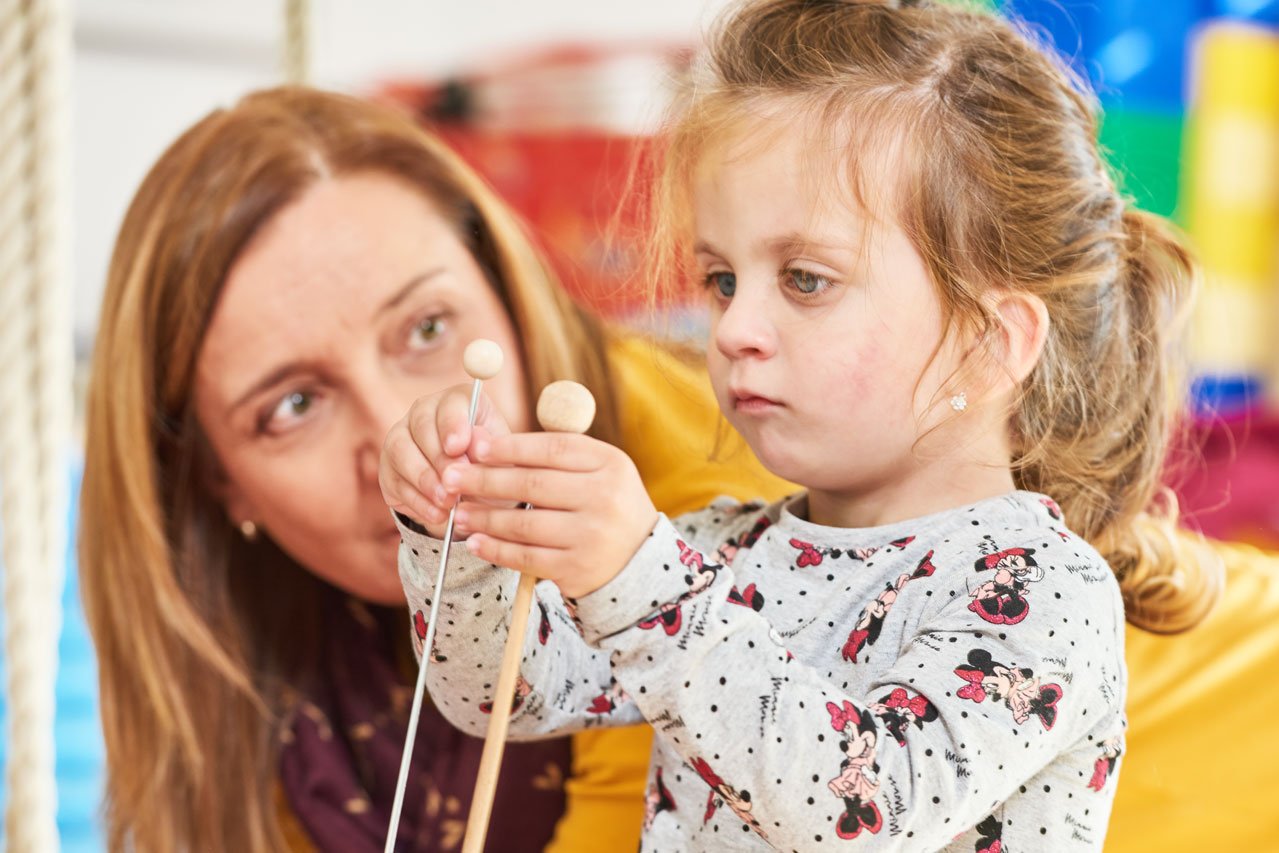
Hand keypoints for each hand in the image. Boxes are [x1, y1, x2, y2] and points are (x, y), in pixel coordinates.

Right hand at [379, 384, 511, 536]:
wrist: (475, 497)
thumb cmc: (491, 469)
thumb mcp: (500, 461)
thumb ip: (490, 451)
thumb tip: (477, 442)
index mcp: (459, 401)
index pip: (451, 402)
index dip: (452, 424)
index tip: (458, 447)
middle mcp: (425, 412)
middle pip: (421, 424)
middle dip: (438, 458)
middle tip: (455, 484)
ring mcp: (401, 437)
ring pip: (401, 450)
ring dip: (425, 480)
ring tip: (447, 503)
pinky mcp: (388, 467)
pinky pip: (395, 480)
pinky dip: (417, 501)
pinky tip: (437, 514)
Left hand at [442, 432, 658, 597]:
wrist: (637, 561)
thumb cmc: (604, 505)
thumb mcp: (595, 470)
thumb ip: (549, 453)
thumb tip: (481, 438)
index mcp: (610, 463)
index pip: (551, 449)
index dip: (509, 447)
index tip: (475, 447)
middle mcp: (604, 497)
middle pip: (533, 484)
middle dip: (485, 481)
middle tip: (451, 478)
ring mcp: (591, 535)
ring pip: (524, 523)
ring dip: (484, 518)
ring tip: (459, 513)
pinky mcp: (577, 568)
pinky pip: (526, 557)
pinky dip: (496, 550)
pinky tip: (475, 542)